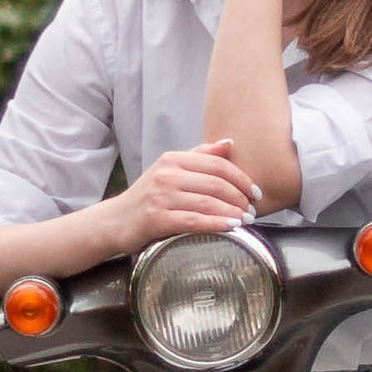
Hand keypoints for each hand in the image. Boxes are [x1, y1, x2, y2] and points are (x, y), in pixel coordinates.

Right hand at [115, 140, 266, 246]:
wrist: (115, 221)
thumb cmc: (149, 197)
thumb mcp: (170, 170)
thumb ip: (200, 156)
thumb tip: (230, 143)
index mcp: (173, 159)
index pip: (217, 163)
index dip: (241, 178)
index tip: (256, 192)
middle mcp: (167, 174)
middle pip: (216, 183)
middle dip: (240, 197)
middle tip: (253, 210)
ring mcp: (160, 196)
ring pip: (208, 202)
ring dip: (233, 212)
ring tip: (246, 220)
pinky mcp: (156, 218)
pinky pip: (194, 220)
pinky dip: (217, 224)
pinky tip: (231, 228)